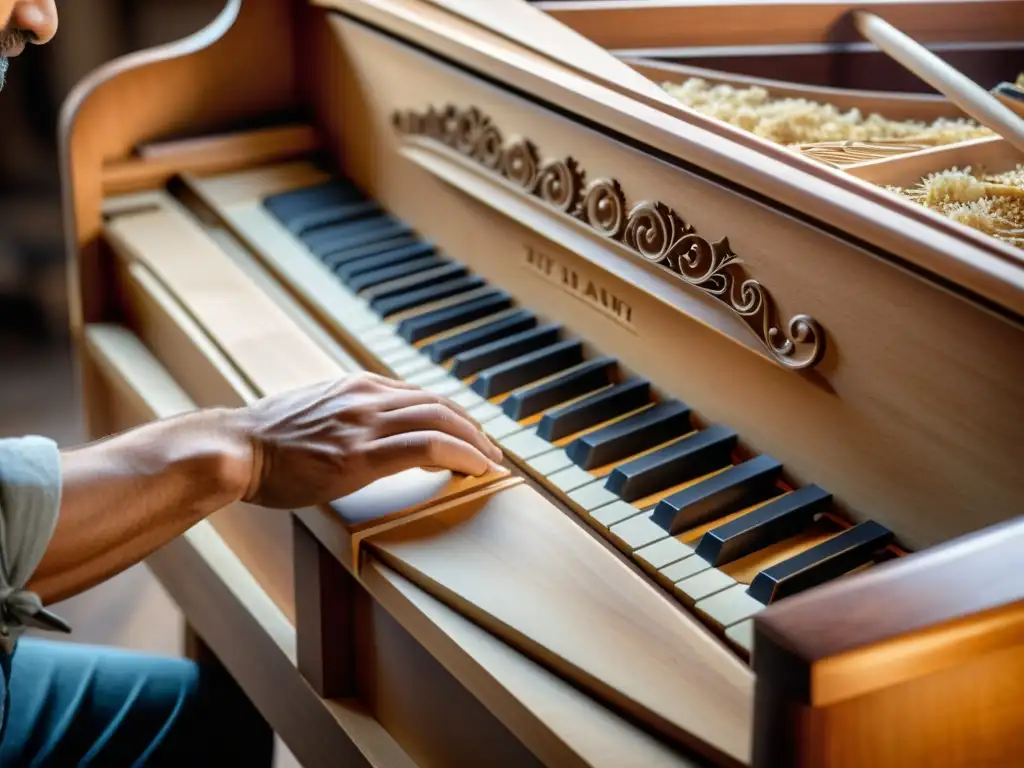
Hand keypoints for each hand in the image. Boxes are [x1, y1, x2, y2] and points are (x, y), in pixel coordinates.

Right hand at [232, 373, 503, 508]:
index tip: (469, 435)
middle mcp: (366, 397)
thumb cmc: (266, 439)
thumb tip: (367, 432)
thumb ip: (346, 414)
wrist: (233, 447)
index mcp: (357, 386)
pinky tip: (477, 469)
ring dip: (475, 443)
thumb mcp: (314, 411)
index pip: (421, 395)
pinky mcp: (359, 455)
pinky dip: (461, 455)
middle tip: (492, 452)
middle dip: (473, 429)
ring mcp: (363, 423)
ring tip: (492, 464)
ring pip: (441, 421)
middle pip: (439, 404)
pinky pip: (426, 447)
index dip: (453, 415)